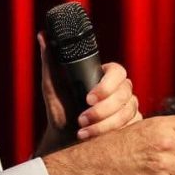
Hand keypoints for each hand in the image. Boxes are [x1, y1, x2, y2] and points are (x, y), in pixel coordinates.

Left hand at [37, 33, 140, 151]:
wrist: (63, 139)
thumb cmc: (60, 110)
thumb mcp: (52, 86)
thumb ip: (50, 60)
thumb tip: (42, 35)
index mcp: (105, 76)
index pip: (118, 72)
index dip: (106, 85)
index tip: (88, 98)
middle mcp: (120, 90)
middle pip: (125, 93)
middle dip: (103, 110)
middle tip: (81, 118)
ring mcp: (128, 107)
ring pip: (128, 112)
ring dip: (105, 124)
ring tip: (82, 132)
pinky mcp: (131, 125)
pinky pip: (132, 126)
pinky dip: (112, 133)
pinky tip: (95, 138)